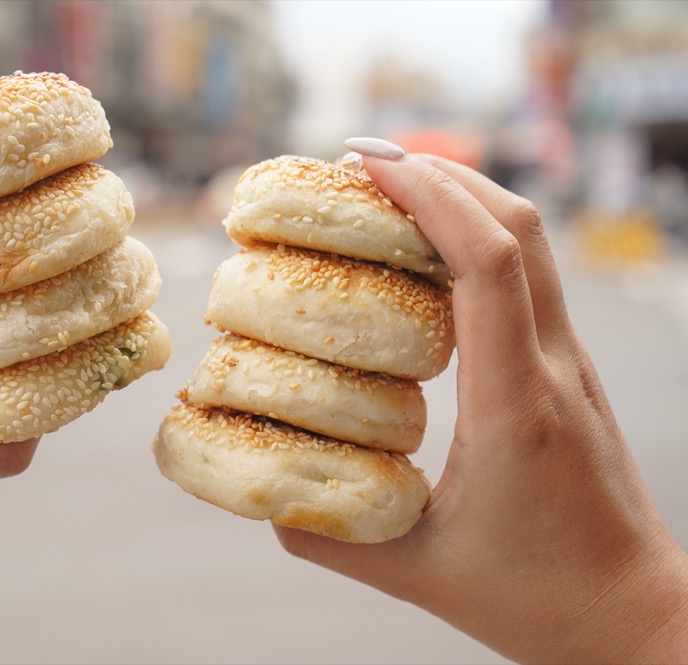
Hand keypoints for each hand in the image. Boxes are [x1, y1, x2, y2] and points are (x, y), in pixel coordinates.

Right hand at [275, 152, 687, 662]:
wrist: (632, 617)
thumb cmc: (535, 598)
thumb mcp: (418, 576)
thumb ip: (331, 538)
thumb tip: (261, 499)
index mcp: (517, 404)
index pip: (487, 265)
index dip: (429, 197)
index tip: (367, 165)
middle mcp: (554, 366)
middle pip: (517, 226)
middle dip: (440, 175)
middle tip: (361, 165)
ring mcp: (570, 364)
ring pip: (530, 243)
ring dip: (463, 198)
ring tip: (388, 191)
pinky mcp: (567, 371)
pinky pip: (528, 276)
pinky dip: (478, 238)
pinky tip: (427, 255)